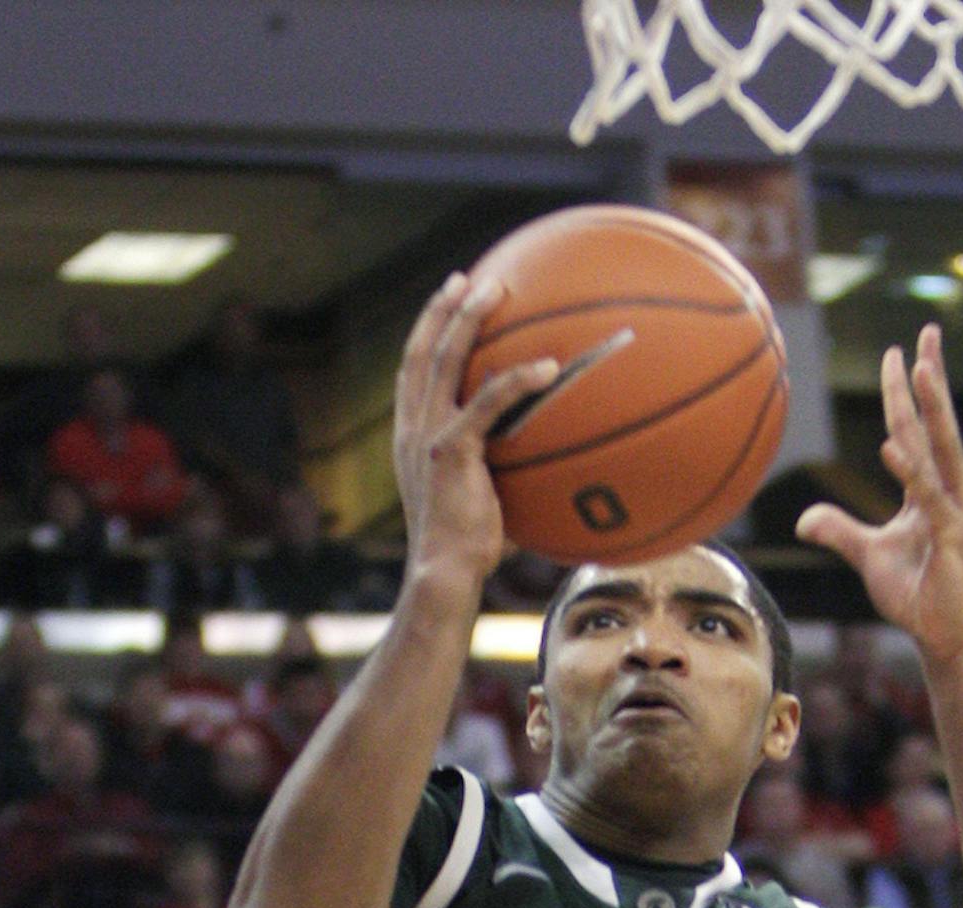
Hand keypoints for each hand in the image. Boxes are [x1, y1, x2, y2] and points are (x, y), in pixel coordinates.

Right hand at [394, 273, 559, 593]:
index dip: (428, 331)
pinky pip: (488, 401)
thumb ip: (494, 469)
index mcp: (411, 438)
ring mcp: (427, 437)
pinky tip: (551, 366)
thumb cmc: (466, 550)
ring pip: (446, 359)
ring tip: (500, 290)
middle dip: (444, 309)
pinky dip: (519, 379)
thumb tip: (541, 462)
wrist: (444, 574)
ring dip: (471, 319)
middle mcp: (412, 429)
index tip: (449, 299)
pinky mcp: (450, 450)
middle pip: (422, 351)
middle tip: (471, 279)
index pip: (413, 372)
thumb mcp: (475, 499)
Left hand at [797, 328, 962, 667]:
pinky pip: (928, 497)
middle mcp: (948, 490)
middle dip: (929, 378)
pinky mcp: (952, 536)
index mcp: (930, 490)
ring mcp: (954, 510)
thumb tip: (804, 519)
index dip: (905, 393)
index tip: (898, 353)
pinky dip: (911, 471)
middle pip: (934, 424)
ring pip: (939, 448)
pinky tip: (892, 446)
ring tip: (917, 368)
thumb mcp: (870, 557)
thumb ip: (840, 531)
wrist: (948, 638)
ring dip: (929, 407)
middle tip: (924, 333)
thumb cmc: (919, 596)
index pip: (915, 431)